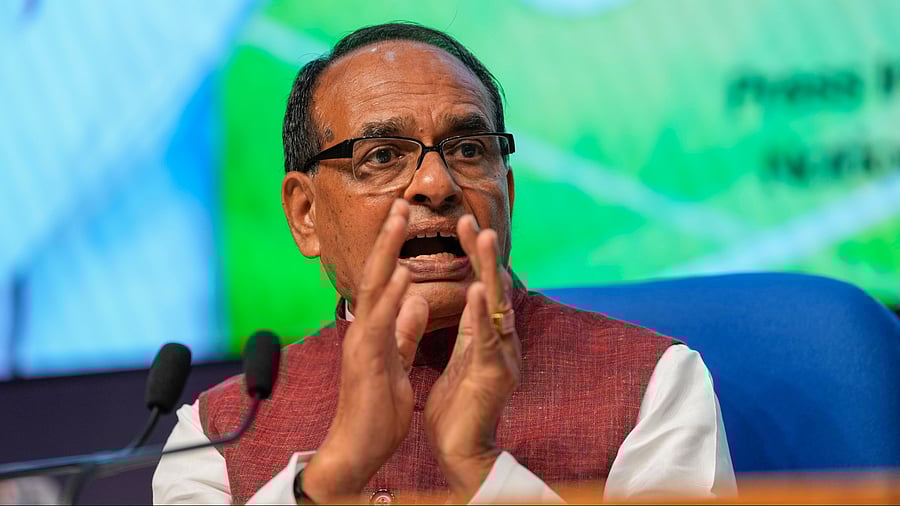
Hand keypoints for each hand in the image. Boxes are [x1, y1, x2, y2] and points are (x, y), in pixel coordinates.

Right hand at [302, 199, 428, 502]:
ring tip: (398, 221)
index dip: (392, 249)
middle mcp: (363, 329)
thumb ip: (403, 330)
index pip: (381, 280)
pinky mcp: (365, 361)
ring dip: (385, 253)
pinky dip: (389, 297)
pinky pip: (378, 324)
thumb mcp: (395, 360)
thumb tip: (415, 298)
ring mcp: (361, 343)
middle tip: (399, 203)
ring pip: (371, 290)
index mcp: (372, 329)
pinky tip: (399, 274)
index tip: (404, 218)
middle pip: (373, 274)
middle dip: (387, 238)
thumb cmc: (376, 409)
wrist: (357, 450)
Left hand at [424, 215, 521, 502]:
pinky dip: (480, 312)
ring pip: (495, 306)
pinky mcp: (494, 375)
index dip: (474, 258)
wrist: (461, 452)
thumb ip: (466, 330)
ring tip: (481, 238)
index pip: (481, 289)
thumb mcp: (461, 360)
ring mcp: (502, 357)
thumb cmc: (457, 410)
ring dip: (488, 270)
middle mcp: (501, 343)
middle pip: (493, 290)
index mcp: (488, 339)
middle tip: (474, 221)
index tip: (461, 226)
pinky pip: (486, 339)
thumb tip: (466, 298)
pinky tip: (474, 289)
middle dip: (483, 254)